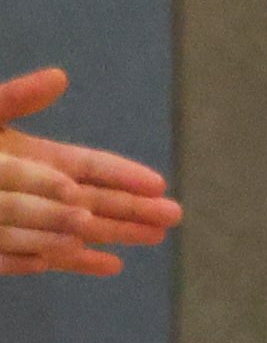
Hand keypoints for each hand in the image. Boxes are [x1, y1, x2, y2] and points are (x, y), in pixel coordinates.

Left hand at [0, 68, 177, 277]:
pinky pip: (46, 257)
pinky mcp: (3, 248)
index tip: (159, 184)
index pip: (88, 166)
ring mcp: (19, 222)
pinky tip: (110, 266)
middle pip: (93, 200)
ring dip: (116, 236)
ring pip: (78, 231)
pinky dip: (77, 263)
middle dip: (134, 209)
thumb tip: (59, 76)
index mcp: (30, 158)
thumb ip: (15, 99)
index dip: (123, 175)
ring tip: (154, 239)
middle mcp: (32, 191)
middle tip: (175, 218)